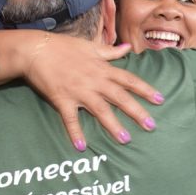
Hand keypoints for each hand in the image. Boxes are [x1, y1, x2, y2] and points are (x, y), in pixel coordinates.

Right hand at [25, 33, 163, 148]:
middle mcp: (94, 81)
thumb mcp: (90, 46)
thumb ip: (110, 51)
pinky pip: (70, 119)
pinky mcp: (62, 100)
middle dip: (137, 112)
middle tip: (151, 126)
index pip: (129, 80)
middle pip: (120, 97)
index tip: (160, 99)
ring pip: (100, 110)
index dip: (145, 90)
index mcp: (102, 69)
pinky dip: (75, 132)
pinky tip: (81, 147)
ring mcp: (79, 91)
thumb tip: (128, 48)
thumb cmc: (63, 46)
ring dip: (113, 125)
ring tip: (125, 140)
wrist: (35, 49)